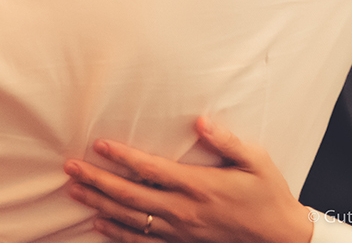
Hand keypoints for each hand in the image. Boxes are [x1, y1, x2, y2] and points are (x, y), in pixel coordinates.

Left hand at [63, 117, 312, 242]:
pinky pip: (143, 241)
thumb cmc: (268, 195)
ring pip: (130, 218)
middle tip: (70, 168)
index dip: (122, 157)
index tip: (98, 144)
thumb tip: (200, 121)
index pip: (151, 169)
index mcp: (199, 186)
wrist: (281, 238)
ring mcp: (180, 231)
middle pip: (130, 195)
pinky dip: (118, 233)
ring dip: (99, 204)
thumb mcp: (256, 162)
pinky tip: (98, 225)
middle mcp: (183, 210)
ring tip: (74, 192)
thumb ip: (227, 140)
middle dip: (97, 181)